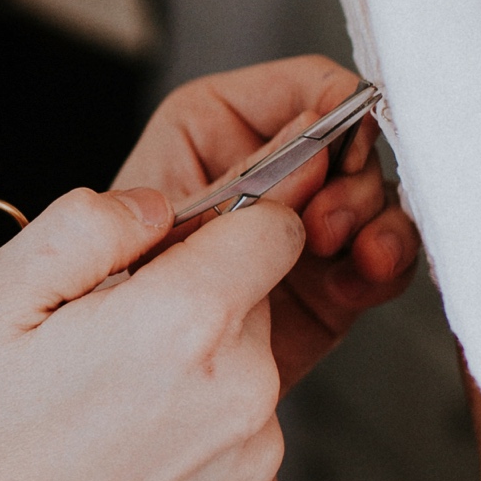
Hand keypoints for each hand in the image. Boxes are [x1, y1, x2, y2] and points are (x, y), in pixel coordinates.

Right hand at [0, 181, 302, 480]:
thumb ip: (87, 222)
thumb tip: (160, 207)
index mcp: (186, 318)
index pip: (273, 226)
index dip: (224, 227)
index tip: (179, 252)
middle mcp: (244, 386)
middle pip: (256, 301)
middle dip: (199, 305)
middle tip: (116, 346)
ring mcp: (259, 455)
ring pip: (252, 373)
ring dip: (204, 376)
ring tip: (120, 411)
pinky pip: (247, 441)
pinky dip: (205, 443)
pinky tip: (141, 460)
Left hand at [113, 58, 419, 390]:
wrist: (104, 391)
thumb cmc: (100, 297)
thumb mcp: (156, 221)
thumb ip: (235, 179)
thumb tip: (312, 137)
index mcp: (213, 133)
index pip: (297, 90)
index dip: (334, 105)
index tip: (350, 132)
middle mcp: (266, 176)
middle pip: (346, 145)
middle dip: (352, 176)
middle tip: (328, 219)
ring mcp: (298, 231)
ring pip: (372, 201)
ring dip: (376, 221)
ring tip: (351, 252)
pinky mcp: (324, 286)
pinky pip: (376, 262)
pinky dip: (379, 268)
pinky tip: (357, 282)